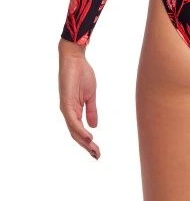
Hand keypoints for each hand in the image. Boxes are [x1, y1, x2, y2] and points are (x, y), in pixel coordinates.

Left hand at [58, 39, 100, 159]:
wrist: (75, 59)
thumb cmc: (82, 74)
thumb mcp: (90, 95)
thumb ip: (91, 110)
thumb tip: (94, 126)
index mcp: (74, 110)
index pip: (80, 131)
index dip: (88, 142)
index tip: (97, 151)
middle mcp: (68, 112)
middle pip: (76, 135)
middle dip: (87, 147)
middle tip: (98, 155)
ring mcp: (66, 108)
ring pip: (74, 131)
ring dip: (84, 142)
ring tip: (94, 150)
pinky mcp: (66, 103)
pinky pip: (72, 121)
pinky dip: (80, 130)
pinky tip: (88, 137)